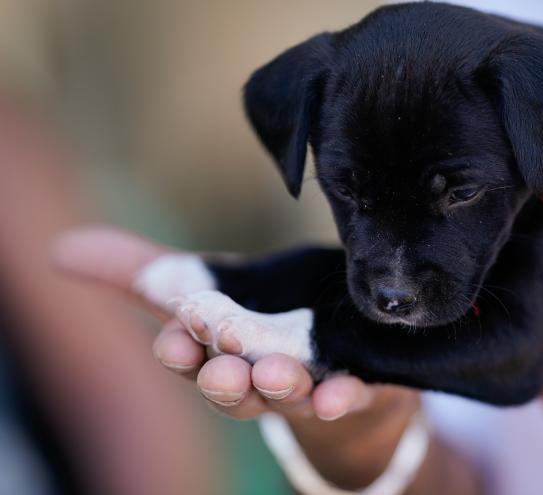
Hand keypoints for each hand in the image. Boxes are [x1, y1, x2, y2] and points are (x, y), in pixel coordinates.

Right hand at [52, 227, 419, 489]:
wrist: (335, 346)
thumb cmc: (257, 317)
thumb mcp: (202, 288)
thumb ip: (142, 273)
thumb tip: (61, 249)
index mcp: (215, 353)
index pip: (188, 356)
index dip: (179, 352)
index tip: (174, 343)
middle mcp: (257, 376)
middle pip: (235, 386)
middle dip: (225, 380)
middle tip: (221, 370)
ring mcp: (307, 383)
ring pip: (291, 392)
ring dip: (282, 386)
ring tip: (279, 374)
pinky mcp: (354, 383)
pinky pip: (349, 395)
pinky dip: (341, 399)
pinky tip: (337, 398)